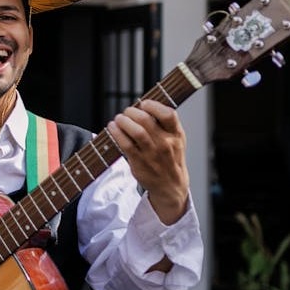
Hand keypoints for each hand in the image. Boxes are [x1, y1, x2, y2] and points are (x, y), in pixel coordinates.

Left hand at [106, 99, 189, 224]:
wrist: (171, 186)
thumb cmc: (170, 158)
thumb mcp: (176, 140)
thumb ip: (165, 124)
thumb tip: (143, 106)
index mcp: (176, 135)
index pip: (168, 114)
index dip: (153, 105)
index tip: (143, 104)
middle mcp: (165, 143)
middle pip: (146, 120)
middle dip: (131, 112)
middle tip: (126, 112)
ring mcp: (152, 154)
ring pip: (135, 131)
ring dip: (122, 121)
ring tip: (118, 119)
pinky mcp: (139, 162)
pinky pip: (125, 144)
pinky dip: (116, 133)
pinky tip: (112, 128)